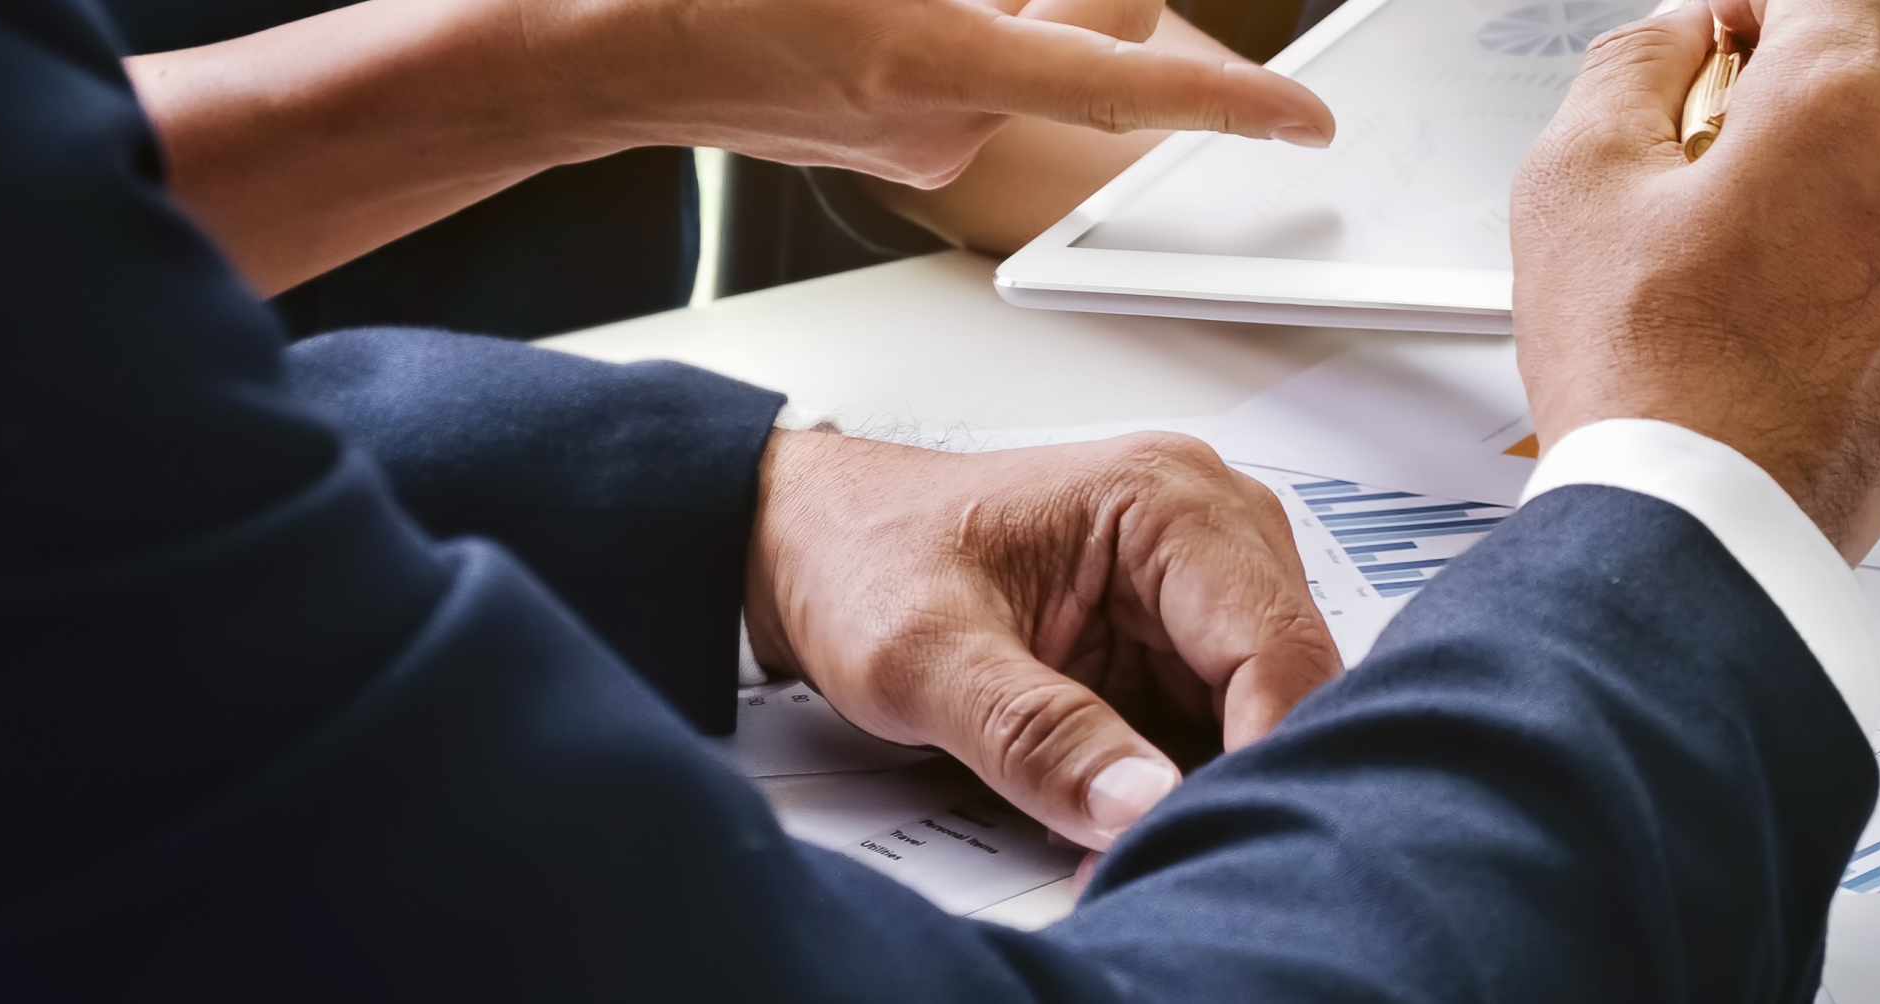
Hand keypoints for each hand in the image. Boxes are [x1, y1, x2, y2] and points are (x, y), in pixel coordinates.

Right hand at [129, 0, 1332, 293]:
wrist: (569, 41)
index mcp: (933, 59)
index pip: (1122, 83)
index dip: (1229, 104)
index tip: (1310, 128)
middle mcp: (939, 115)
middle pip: (1078, 33)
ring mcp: (913, 132)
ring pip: (1022, 40)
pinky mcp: (884, 127)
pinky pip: (966, 55)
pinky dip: (963, 10)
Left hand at [742, 431, 1343, 850]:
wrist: (809, 542)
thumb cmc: (859, 554)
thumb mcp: (922, 656)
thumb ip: (1031, 733)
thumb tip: (1135, 804)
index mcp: (1164, 499)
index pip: (1275, 644)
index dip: (1261, 751)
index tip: (1203, 829)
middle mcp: (1205, 524)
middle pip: (1289, 677)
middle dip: (1235, 770)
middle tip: (1160, 841)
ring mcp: (1198, 579)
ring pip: (1263, 705)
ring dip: (1208, 775)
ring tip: (1126, 823)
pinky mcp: (1176, 629)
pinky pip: (1218, 717)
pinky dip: (1181, 771)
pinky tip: (1124, 799)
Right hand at [1511, 0, 1879, 561]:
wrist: (1706, 526)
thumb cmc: (1649, 383)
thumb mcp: (1575, 183)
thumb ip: (1627, 68)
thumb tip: (1671, 37)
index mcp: (1844, 102)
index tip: (1715, 17)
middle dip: (1827, 26)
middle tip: (1738, 74)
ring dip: (1858, 110)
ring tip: (1750, 174)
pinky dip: (1878, 193)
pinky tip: (1785, 246)